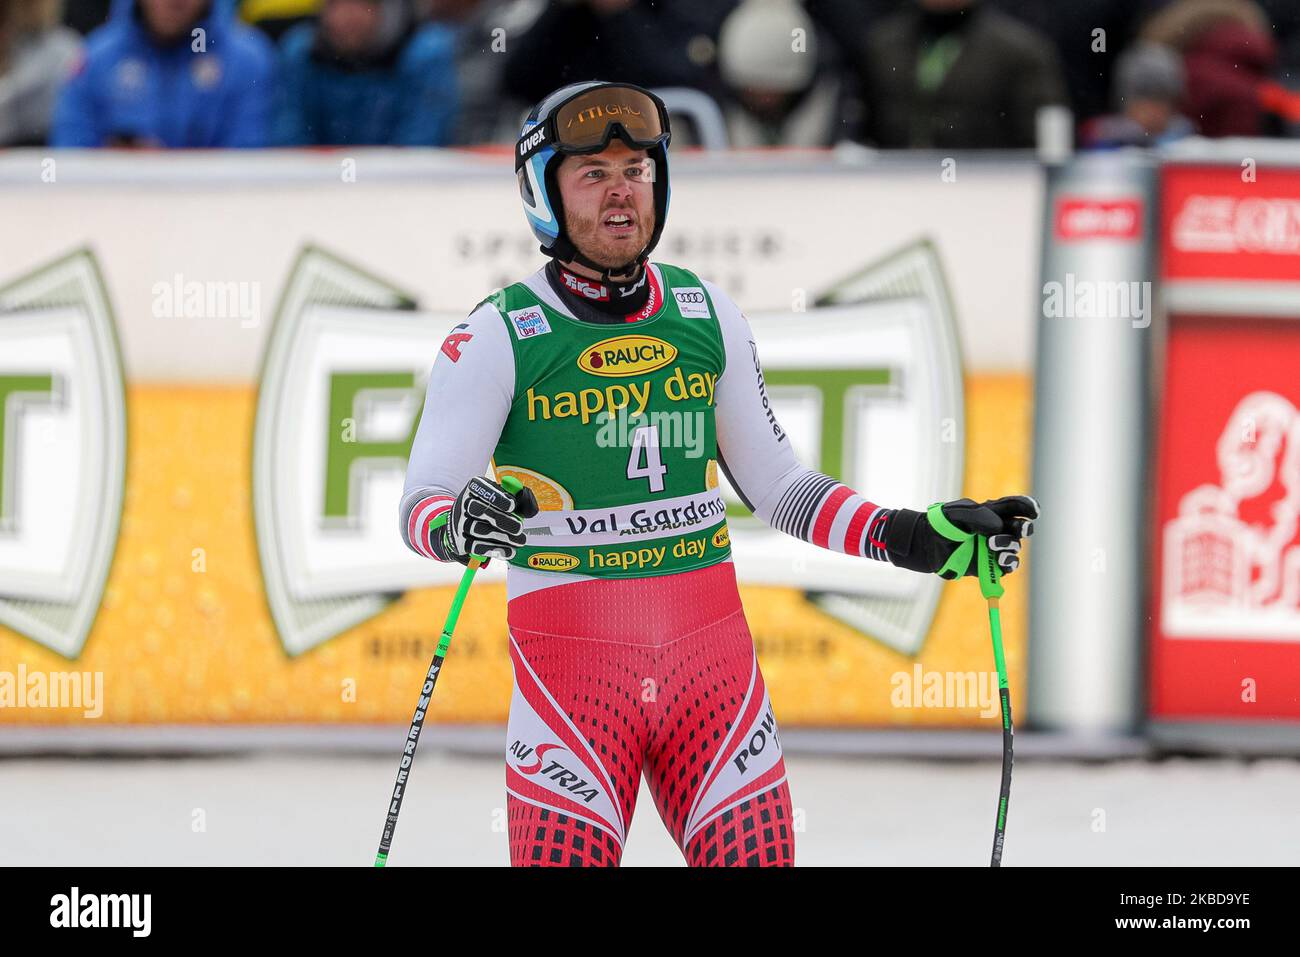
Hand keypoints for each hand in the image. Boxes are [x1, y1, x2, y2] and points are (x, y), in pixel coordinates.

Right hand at [431, 476, 539, 565]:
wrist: (464, 527)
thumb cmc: (490, 508)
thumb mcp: (502, 497)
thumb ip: (518, 498)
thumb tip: (529, 508)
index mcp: (474, 488)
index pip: (480, 487)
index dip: (496, 496)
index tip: (512, 505)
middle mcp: (464, 504)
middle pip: (478, 510)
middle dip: (501, 519)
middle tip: (519, 528)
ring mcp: (460, 524)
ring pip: (479, 530)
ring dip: (502, 537)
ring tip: (519, 541)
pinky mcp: (462, 542)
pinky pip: (477, 547)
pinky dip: (495, 549)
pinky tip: (510, 551)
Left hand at [884, 495, 1038, 578]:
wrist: (928, 545)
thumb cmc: (942, 524)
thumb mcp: (956, 514)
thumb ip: (978, 516)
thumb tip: (999, 528)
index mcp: (993, 511)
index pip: (1016, 506)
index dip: (1029, 507)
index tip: (1033, 511)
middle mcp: (998, 529)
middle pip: (1021, 527)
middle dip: (1024, 527)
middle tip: (1019, 529)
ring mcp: (995, 548)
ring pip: (1015, 547)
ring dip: (1009, 546)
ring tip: (992, 544)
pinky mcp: (990, 565)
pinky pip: (1007, 566)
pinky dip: (1008, 564)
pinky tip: (1000, 560)